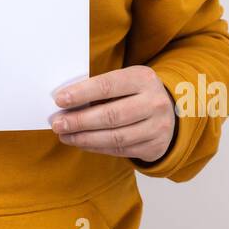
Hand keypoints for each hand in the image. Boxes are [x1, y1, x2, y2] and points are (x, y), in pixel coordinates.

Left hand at [49, 65, 175, 162]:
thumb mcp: (124, 80)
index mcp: (143, 78)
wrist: (170, 110)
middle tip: (57, 124)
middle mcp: (154, 102)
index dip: (81, 93)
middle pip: (111, 115)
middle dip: (79, 121)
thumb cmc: (135, 92)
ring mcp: (158, 127)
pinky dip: (96, 147)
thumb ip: (100, 89)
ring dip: (84, 138)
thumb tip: (65, 102)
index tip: (59, 100)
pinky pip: (120, 150)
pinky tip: (81, 143)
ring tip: (64, 136)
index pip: (107, 86)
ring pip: (115, 137)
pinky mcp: (155, 147)